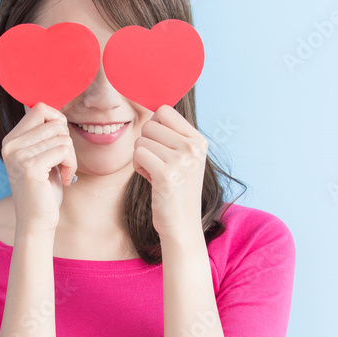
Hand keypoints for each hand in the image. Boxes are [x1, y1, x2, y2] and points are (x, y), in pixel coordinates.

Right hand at [1, 102, 76, 232]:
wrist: (36, 221)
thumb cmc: (43, 191)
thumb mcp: (41, 157)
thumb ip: (43, 135)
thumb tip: (55, 112)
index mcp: (11, 139)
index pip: (40, 108)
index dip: (58, 123)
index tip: (59, 145)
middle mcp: (11, 144)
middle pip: (55, 122)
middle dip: (67, 141)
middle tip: (64, 162)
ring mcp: (19, 155)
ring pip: (62, 137)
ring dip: (71, 156)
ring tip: (63, 172)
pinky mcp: (30, 167)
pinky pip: (64, 151)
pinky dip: (71, 165)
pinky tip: (65, 179)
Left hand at [132, 104, 208, 239]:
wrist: (182, 225)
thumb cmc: (177, 191)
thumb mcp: (185, 159)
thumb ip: (173, 136)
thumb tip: (153, 111)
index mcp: (199, 141)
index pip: (165, 110)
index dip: (154, 126)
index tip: (159, 146)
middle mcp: (193, 148)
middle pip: (150, 124)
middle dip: (146, 143)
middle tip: (156, 162)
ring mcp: (181, 161)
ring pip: (141, 140)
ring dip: (141, 157)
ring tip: (155, 172)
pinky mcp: (166, 175)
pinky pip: (138, 155)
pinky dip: (138, 166)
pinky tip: (150, 179)